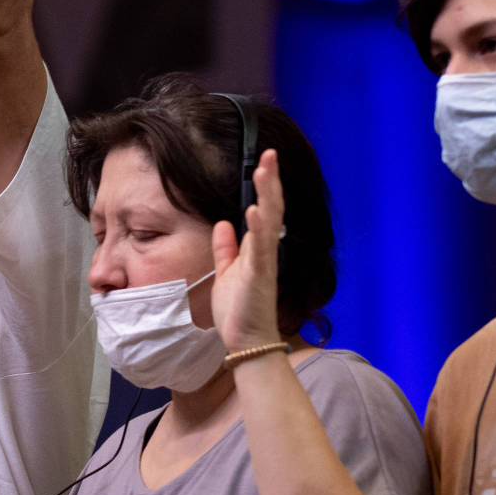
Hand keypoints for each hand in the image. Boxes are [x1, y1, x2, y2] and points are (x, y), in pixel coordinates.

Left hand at [210, 149, 286, 350]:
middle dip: (270, 181)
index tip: (264, 161)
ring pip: (270, 223)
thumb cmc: (238, 309)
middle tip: (269, 154)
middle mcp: (265, 252)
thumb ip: (226, 248)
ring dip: (267, 195)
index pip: (264, 209)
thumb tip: (223, 224)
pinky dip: (258, 229)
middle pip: (272, 209)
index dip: (265, 186)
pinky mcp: (259, 277)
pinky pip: (259, 249)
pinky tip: (255, 210)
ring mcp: (264, 263)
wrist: (246, 340)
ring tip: (264, 170)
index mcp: (257, 249)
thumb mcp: (226, 272)